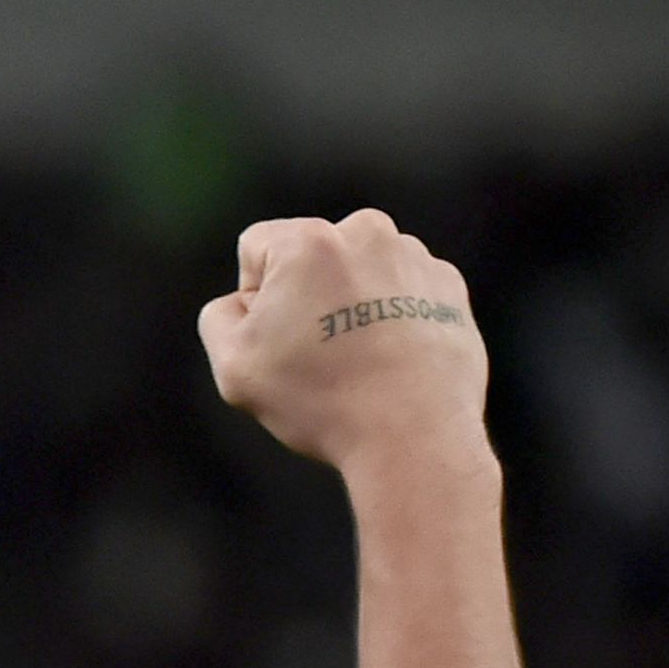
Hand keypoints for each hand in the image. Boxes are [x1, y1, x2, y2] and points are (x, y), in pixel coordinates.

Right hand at [197, 209, 487, 472]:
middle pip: (312, 256)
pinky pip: (403, 292)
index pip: (255, 248)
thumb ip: (219, 317)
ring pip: (360, 273)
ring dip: (351, 306)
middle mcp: (366, 233)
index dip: (253, 299)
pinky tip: (391, 363)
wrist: (413, 434)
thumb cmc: (319, 399)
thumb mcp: (234, 365)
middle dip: (306, 296)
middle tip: (316, 355)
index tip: (276, 341)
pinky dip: (393, 319)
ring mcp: (415, 257)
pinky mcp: (449, 286)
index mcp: (308, 241)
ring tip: (358, 363)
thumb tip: (242, 302)